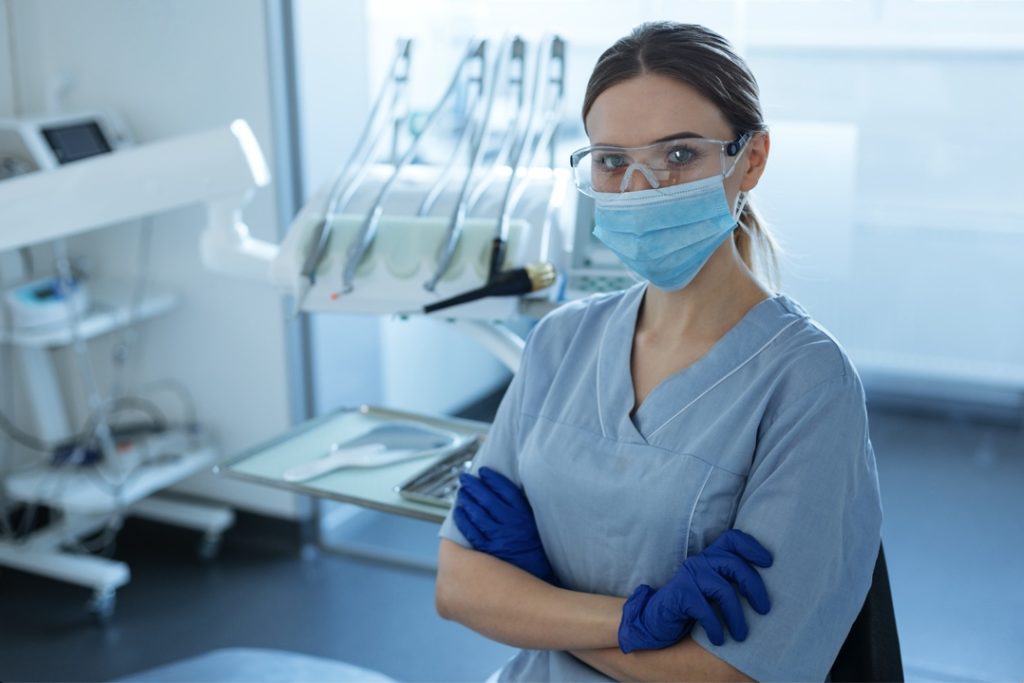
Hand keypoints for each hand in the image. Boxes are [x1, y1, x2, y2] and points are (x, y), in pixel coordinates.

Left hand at [454, 466, 557, 584]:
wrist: (541, 581)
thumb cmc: (537, 551)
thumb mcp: (535, 526)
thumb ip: (521, 511)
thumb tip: (503, 494)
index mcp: (524, 515)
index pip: (506, 490)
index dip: (493, 479)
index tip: (483, 471)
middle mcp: (511, 524)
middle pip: (487, 499)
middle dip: (473, 486)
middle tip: (464, 478)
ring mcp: (499, 538)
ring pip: (477, 514)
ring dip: (466, 501)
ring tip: (460, 493)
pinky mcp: (489, 551)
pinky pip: (472, 532)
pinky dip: (463, 520)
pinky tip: (458, 513)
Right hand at [618, 529, 772, 651]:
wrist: (657, 619)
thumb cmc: (693, 605)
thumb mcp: (712, 589)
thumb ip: (731, 581)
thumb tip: (765, 593)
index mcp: (710, 556)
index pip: (732, 539)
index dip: (752, 546)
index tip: (769, 563)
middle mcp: (700, 561)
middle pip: (734, 564)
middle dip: (754, 587)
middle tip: (764, 609)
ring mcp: (689, 576)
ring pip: (723, 590)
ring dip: (737, 616)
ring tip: (742, 635)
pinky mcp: (681, 594)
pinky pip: (705, 609)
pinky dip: (716, 627)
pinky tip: (719, 639)